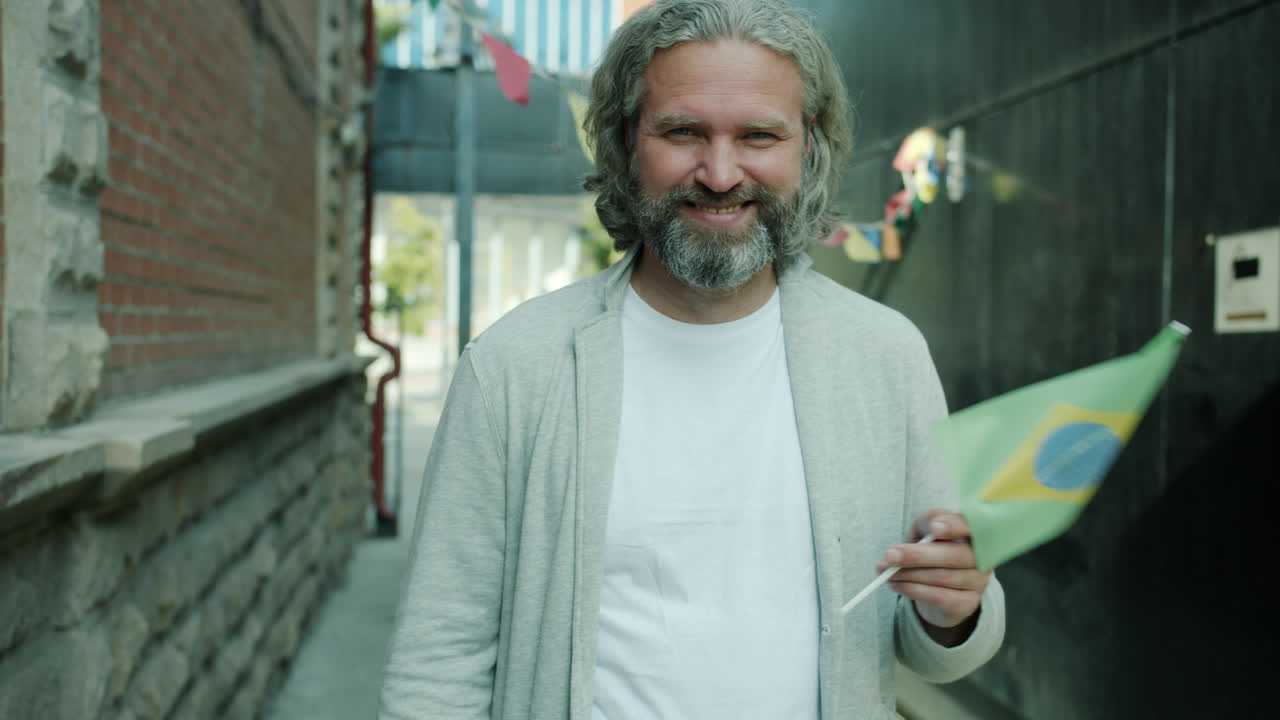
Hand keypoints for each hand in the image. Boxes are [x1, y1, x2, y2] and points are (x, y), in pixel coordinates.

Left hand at [876, 510, 991, 640]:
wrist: (937, 587)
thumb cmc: (931, 549)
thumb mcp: (924, 530)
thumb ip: (925, 524)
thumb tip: (924, 531)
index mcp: (972, 531)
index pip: (970, 525)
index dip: (954, 526)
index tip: (934, 528)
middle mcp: (982, 556)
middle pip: (954, 555)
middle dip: (918, 555)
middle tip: (890, 555)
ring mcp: (978, 581)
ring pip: (942, 577)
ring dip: (908, 574)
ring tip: (886, 572)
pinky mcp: (968, 602)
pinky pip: (939, 597)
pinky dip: (912, 590)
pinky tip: (896, 585)